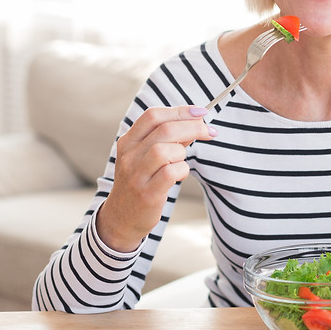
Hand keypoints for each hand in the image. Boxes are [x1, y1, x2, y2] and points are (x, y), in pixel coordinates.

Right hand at [96, 105, 215, 251]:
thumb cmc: (140, 182)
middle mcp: (129, 155)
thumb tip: (195, 122)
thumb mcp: (146, 157)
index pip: (153, 116)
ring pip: (166, 150)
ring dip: (182, 152)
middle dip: (193, 127)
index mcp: (128, 141)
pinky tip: (179, 175)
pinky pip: (171, 172)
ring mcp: (136, 175)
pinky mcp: (147, 193)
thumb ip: (169, 139)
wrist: (121, 218)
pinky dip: (182, 170)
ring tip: (180, 161)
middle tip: (209, 131)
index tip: (201, 112)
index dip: (180, 111)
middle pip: (164, 129)